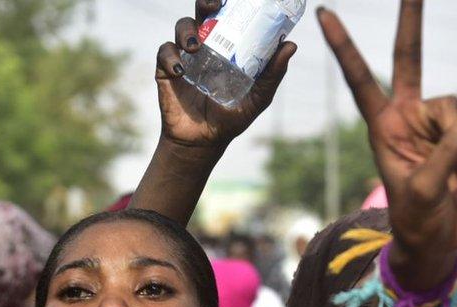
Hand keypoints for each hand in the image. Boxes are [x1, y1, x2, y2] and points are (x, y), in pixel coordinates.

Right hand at [155, 0, 295, 148]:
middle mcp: (205, 45)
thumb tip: (291, 45)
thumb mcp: (258, 97)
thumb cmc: (231, 117)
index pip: (226, 16)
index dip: (226, 3)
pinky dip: (171, 57)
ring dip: (187, 31)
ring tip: (196, 47)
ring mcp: (185, 56)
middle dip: (206, 2)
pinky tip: (180, 71)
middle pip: (202, 13)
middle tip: (214, 5)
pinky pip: (165, 53)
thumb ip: (272, 74)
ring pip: (182, 27)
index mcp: (226, 47)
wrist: (204, 142)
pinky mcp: (166, 70)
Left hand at [318, 3, 456, 275]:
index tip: (324, 15)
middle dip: (411, 21)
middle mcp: (405, 116)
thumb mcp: (425, 191)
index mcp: (381, 126)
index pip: (360, 79)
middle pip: (409, 59)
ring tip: (456, 177)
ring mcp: (432, 122)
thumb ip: (448, 154)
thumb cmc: (418, 221)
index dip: (345, 46)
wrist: (436, 239)